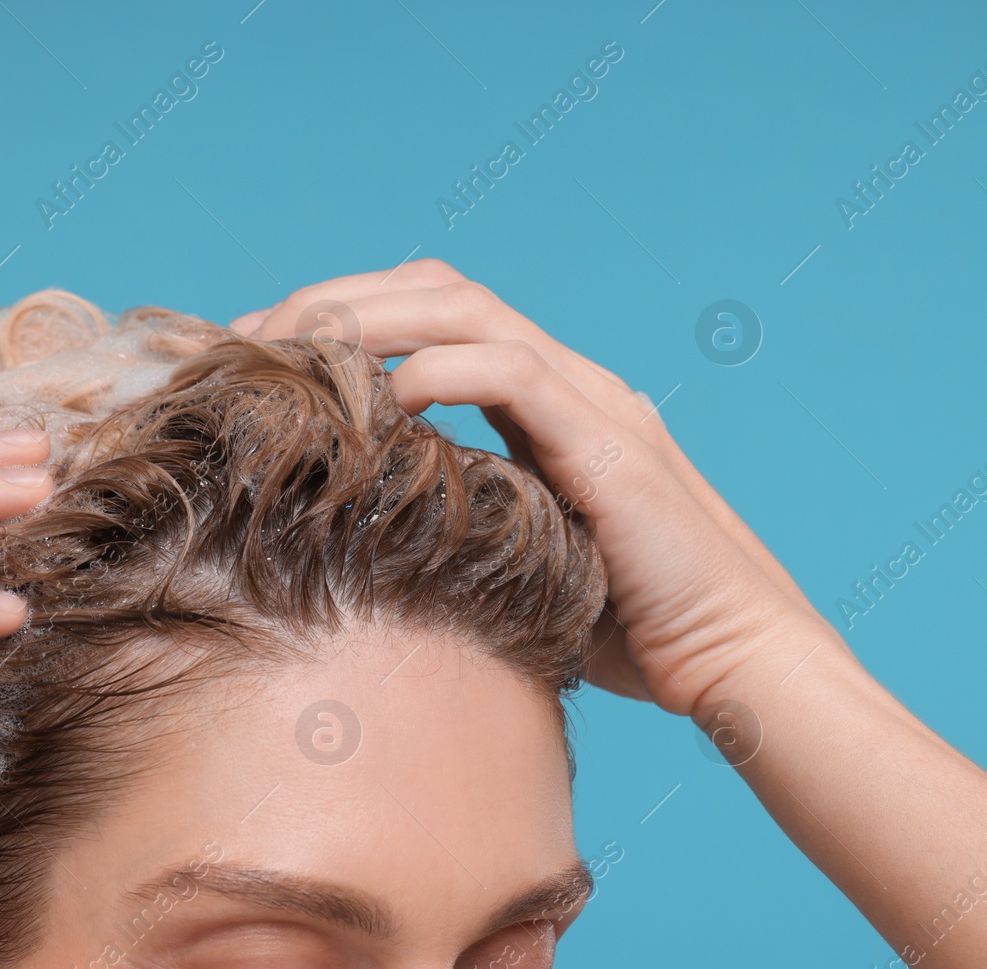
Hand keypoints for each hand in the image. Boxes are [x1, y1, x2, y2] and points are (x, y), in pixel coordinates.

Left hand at [231, 260, 841, 717]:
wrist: (738, 663)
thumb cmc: (636, 634)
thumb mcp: (524, 567)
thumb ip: (464, 532)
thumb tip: (362, 550)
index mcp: (549, 407)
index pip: (437, 317)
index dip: (347, 318)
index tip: (264, 354)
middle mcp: (573, 387)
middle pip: (440, 288)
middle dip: (336, 297)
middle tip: (248, 333)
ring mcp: (597, 406)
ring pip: (470, 309)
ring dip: (370, 314)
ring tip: (293, 342)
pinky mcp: (613, 448)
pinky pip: (516, 375)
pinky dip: (443, 367)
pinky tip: (381, 396)